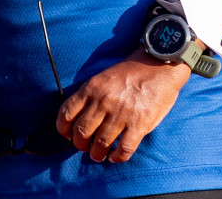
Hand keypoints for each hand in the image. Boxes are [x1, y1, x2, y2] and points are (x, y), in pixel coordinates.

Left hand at [55, 49, 190, 162]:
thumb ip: (90, 95)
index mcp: (91, 88)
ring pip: (101, 143)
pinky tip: (115, 156)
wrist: (158, 65)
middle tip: (85, 147)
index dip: (63, 129)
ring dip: (97, 154)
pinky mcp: (139, 124)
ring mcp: (121, 113)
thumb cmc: (130, 73)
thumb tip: (78, 118)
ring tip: (99, 155)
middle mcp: (103, 101)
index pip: (67, 113)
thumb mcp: (103, 78)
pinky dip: (117, 157)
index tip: (68, 135)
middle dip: (80, 144)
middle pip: (82, 132)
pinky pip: (124, 148)